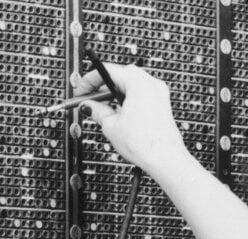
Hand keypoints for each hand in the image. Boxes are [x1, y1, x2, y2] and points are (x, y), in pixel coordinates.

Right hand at [70, 65, 192, 176]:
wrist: (166, 159)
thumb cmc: (145, 144)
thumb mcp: (111, 126)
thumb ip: (96, 110)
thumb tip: (88, 105)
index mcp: (138, 83)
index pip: (108, 70)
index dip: (89, 80)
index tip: (81, 91)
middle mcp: (151, 83)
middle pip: (120, 75)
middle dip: (102, 86)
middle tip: (89, 99)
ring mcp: (159, 93)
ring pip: (131, 84)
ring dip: (114, 93)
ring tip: (103, 109)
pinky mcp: (161, 103)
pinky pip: (141, 93)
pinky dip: (127, 98)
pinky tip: (119, 113)